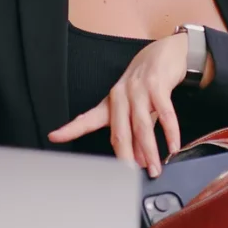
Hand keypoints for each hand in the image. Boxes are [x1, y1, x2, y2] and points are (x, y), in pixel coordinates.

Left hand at [48, 33, 188, 176]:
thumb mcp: (138, 106)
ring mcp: (139, 89)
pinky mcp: (158, 85)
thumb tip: (141, 160)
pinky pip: (164, 113)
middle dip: (124, 156)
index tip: (54, 137)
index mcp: (111, 101)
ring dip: (149, 150)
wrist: (166, 51)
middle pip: (119, 131)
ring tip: (154, 168)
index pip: (88, 118)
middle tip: (129, 177)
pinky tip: (172, 145)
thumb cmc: (148, 80)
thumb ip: (137, 133)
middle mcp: (121, 95)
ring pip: (141, 125)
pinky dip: (169, 132)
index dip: (71, 128)